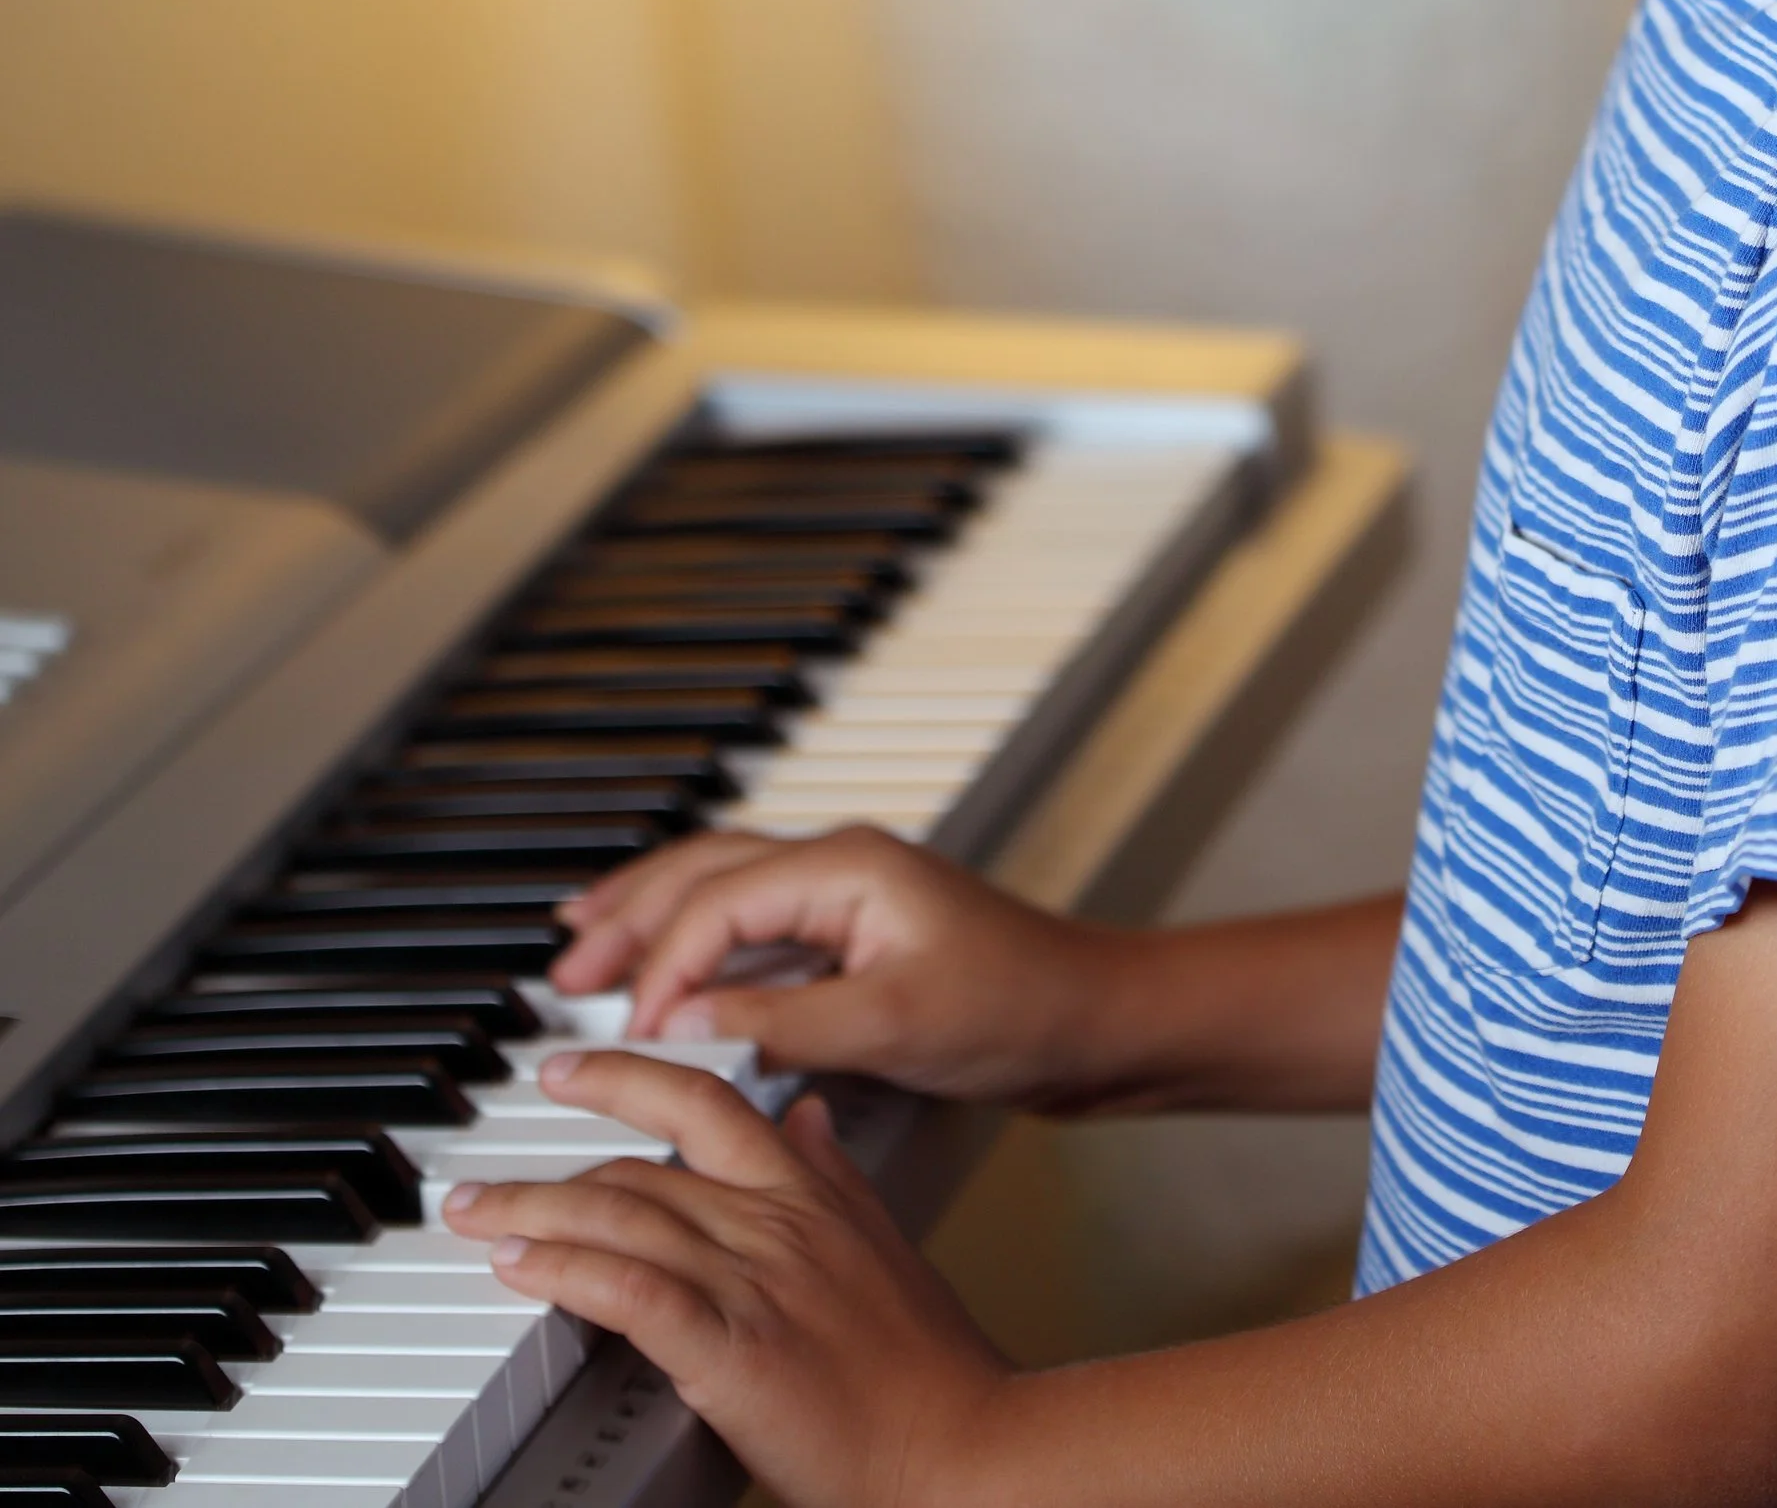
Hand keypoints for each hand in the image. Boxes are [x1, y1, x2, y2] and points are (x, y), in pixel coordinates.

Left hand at [446, 1049, 1006, 1507]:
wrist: (967, 1444)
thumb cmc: (931, 1367)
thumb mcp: (886, 1244)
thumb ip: (835, 1175)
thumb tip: (808, 1116)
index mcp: (810, 1191)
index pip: (704, 1102)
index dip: (628, 1075)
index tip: (572, 1069)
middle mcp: (775, 1222)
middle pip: (643, 1163)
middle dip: (549, 1160)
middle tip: (485, 1169)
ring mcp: (753, 1282)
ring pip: (621, 1218)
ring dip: (531, 1213)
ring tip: (474, 1215)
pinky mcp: (732, 1350)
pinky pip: (630, 1292)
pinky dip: (567, 1271)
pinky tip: (520, 1267)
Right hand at [551, 824, 1126, 1109]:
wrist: (1094, 1021)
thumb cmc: (1019, 1009)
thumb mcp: (894, 1025)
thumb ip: (784, 1021)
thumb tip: (690, 1021)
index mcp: (846, 866)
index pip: (720, 903)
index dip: (665, 966)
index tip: (633, 1029)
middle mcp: (840, 866)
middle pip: (706, 870)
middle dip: (629, 914)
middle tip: (564, 968)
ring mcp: (847, 898)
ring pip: (723, 888)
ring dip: (652, 917)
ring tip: (586, 947)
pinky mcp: (855, 938)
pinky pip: (753, 925)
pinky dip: (698, 942)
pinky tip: (674, 973)